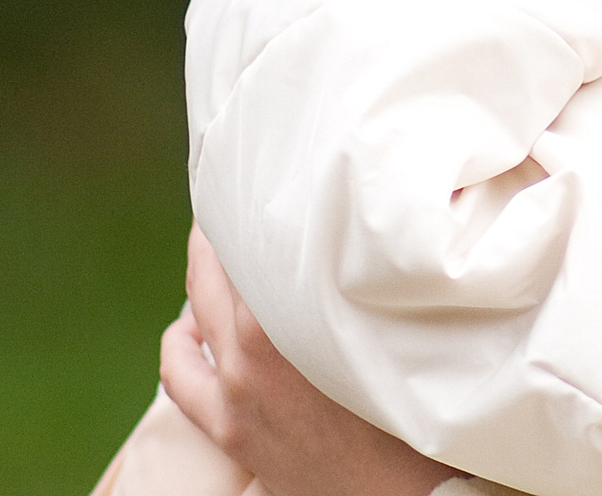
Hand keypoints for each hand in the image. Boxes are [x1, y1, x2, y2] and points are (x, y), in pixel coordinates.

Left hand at [162, 223, 454, 495]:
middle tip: (249, 195)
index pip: (252, 241)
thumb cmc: (423, 416)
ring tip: (228, 254)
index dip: (257, 199)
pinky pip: (179, 371)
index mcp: (289, 324)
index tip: (271, 170)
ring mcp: (232, 394)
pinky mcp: (228, 430)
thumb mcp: (409, 334)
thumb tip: (380, 226)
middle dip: (228, 229)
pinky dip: (183, 338)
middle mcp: (248, 354)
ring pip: (194, 313)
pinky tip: (198, 325)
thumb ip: (381, 284)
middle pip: (216, 269)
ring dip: (206, 279)